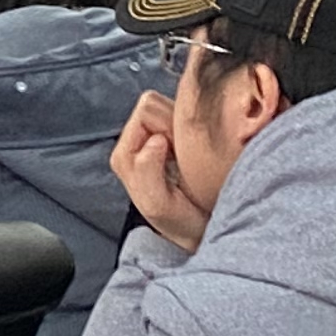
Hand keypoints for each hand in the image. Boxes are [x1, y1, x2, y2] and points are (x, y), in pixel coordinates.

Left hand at [110, 91, 208, 254]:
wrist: (208, 233)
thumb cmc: (181, 222)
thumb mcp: (157, 204)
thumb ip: (146, 171)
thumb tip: (156, 139)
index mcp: (127, 152)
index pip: (147, 109)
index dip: (166, 126)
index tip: (179, 154)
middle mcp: (142, 140)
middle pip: (161, 102)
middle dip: (178, 126)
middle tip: (188, 158)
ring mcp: (165, 137)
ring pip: (181, 107)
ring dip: (191, 130)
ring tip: (195, 160)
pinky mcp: (187, 139)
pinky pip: (197, 117)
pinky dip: (203, 131)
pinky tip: (204, 157)